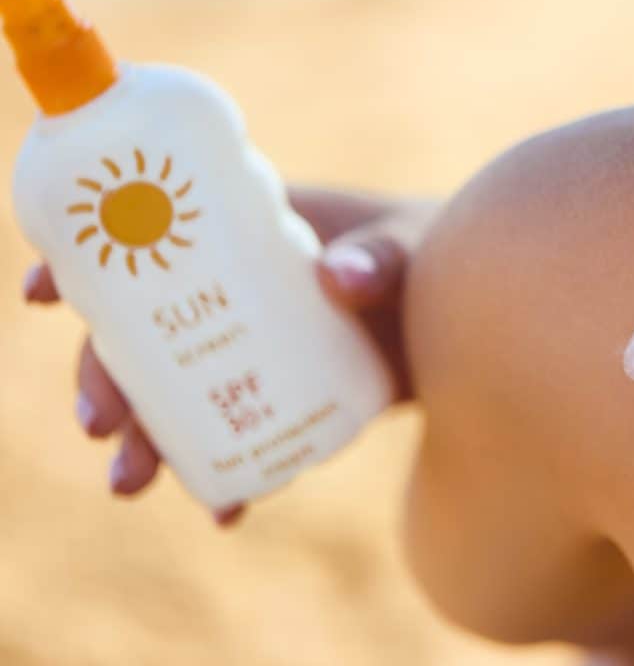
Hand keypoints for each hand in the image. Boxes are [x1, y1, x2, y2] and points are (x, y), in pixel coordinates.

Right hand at [22, 184, 436, 527]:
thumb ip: (383, 258)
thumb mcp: (412, 250)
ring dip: (146, 441)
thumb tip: (341, 278)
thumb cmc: (438, 256)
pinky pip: (237, 439)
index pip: (150, 236)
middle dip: (106, 379)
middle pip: (144, 334)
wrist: (480, 315)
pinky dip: (224, 476)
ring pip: (178, 396)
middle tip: (99, 426)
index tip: (44, 291)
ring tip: (132, 485)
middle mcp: (235, 292)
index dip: (87, 260)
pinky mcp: (283, 398)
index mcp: (246, 233)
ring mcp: (255, 349)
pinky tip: (227, 508)